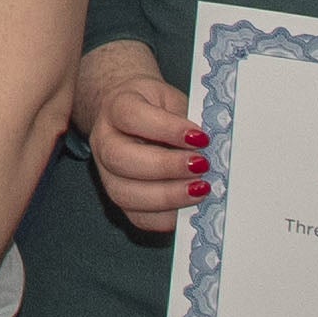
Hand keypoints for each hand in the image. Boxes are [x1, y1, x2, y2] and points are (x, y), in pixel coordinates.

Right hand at [82, 45, 208, 234]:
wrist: (125, 115)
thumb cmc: (153, 106)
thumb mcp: (170, 98)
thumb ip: (186, 118)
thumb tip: (213, 147)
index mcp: (116, 107)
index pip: (131, 116)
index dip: (166, 129)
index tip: (200, 137)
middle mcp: (104, 141)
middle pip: (120, 158)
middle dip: (165, 167)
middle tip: (202, 166)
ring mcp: (106, 172)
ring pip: (124, 193)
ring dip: (167, 197)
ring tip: (200, 189)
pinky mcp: (119, 197)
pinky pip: (138, 217)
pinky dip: (166, 217)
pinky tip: (189, 207)